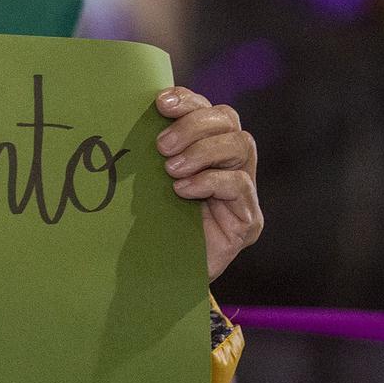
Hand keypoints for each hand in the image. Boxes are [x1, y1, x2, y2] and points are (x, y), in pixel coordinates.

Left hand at [156, 87, 261, 281]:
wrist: (159, 281)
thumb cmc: (151, 228)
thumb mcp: (148, 184)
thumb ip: (154, 153)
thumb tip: (135, 115)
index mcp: (208, 150)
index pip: (210, 110)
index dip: (189, 100)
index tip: (160, 103)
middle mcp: (232, 166)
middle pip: (229, 120)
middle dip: (194, 125)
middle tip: (162, 146)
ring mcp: (244, 193)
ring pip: (240, 145)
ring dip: (202, 151)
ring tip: (171, 170)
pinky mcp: (248, 221)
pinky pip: (239, 185)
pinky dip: (209, 181)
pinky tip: (183, 190)